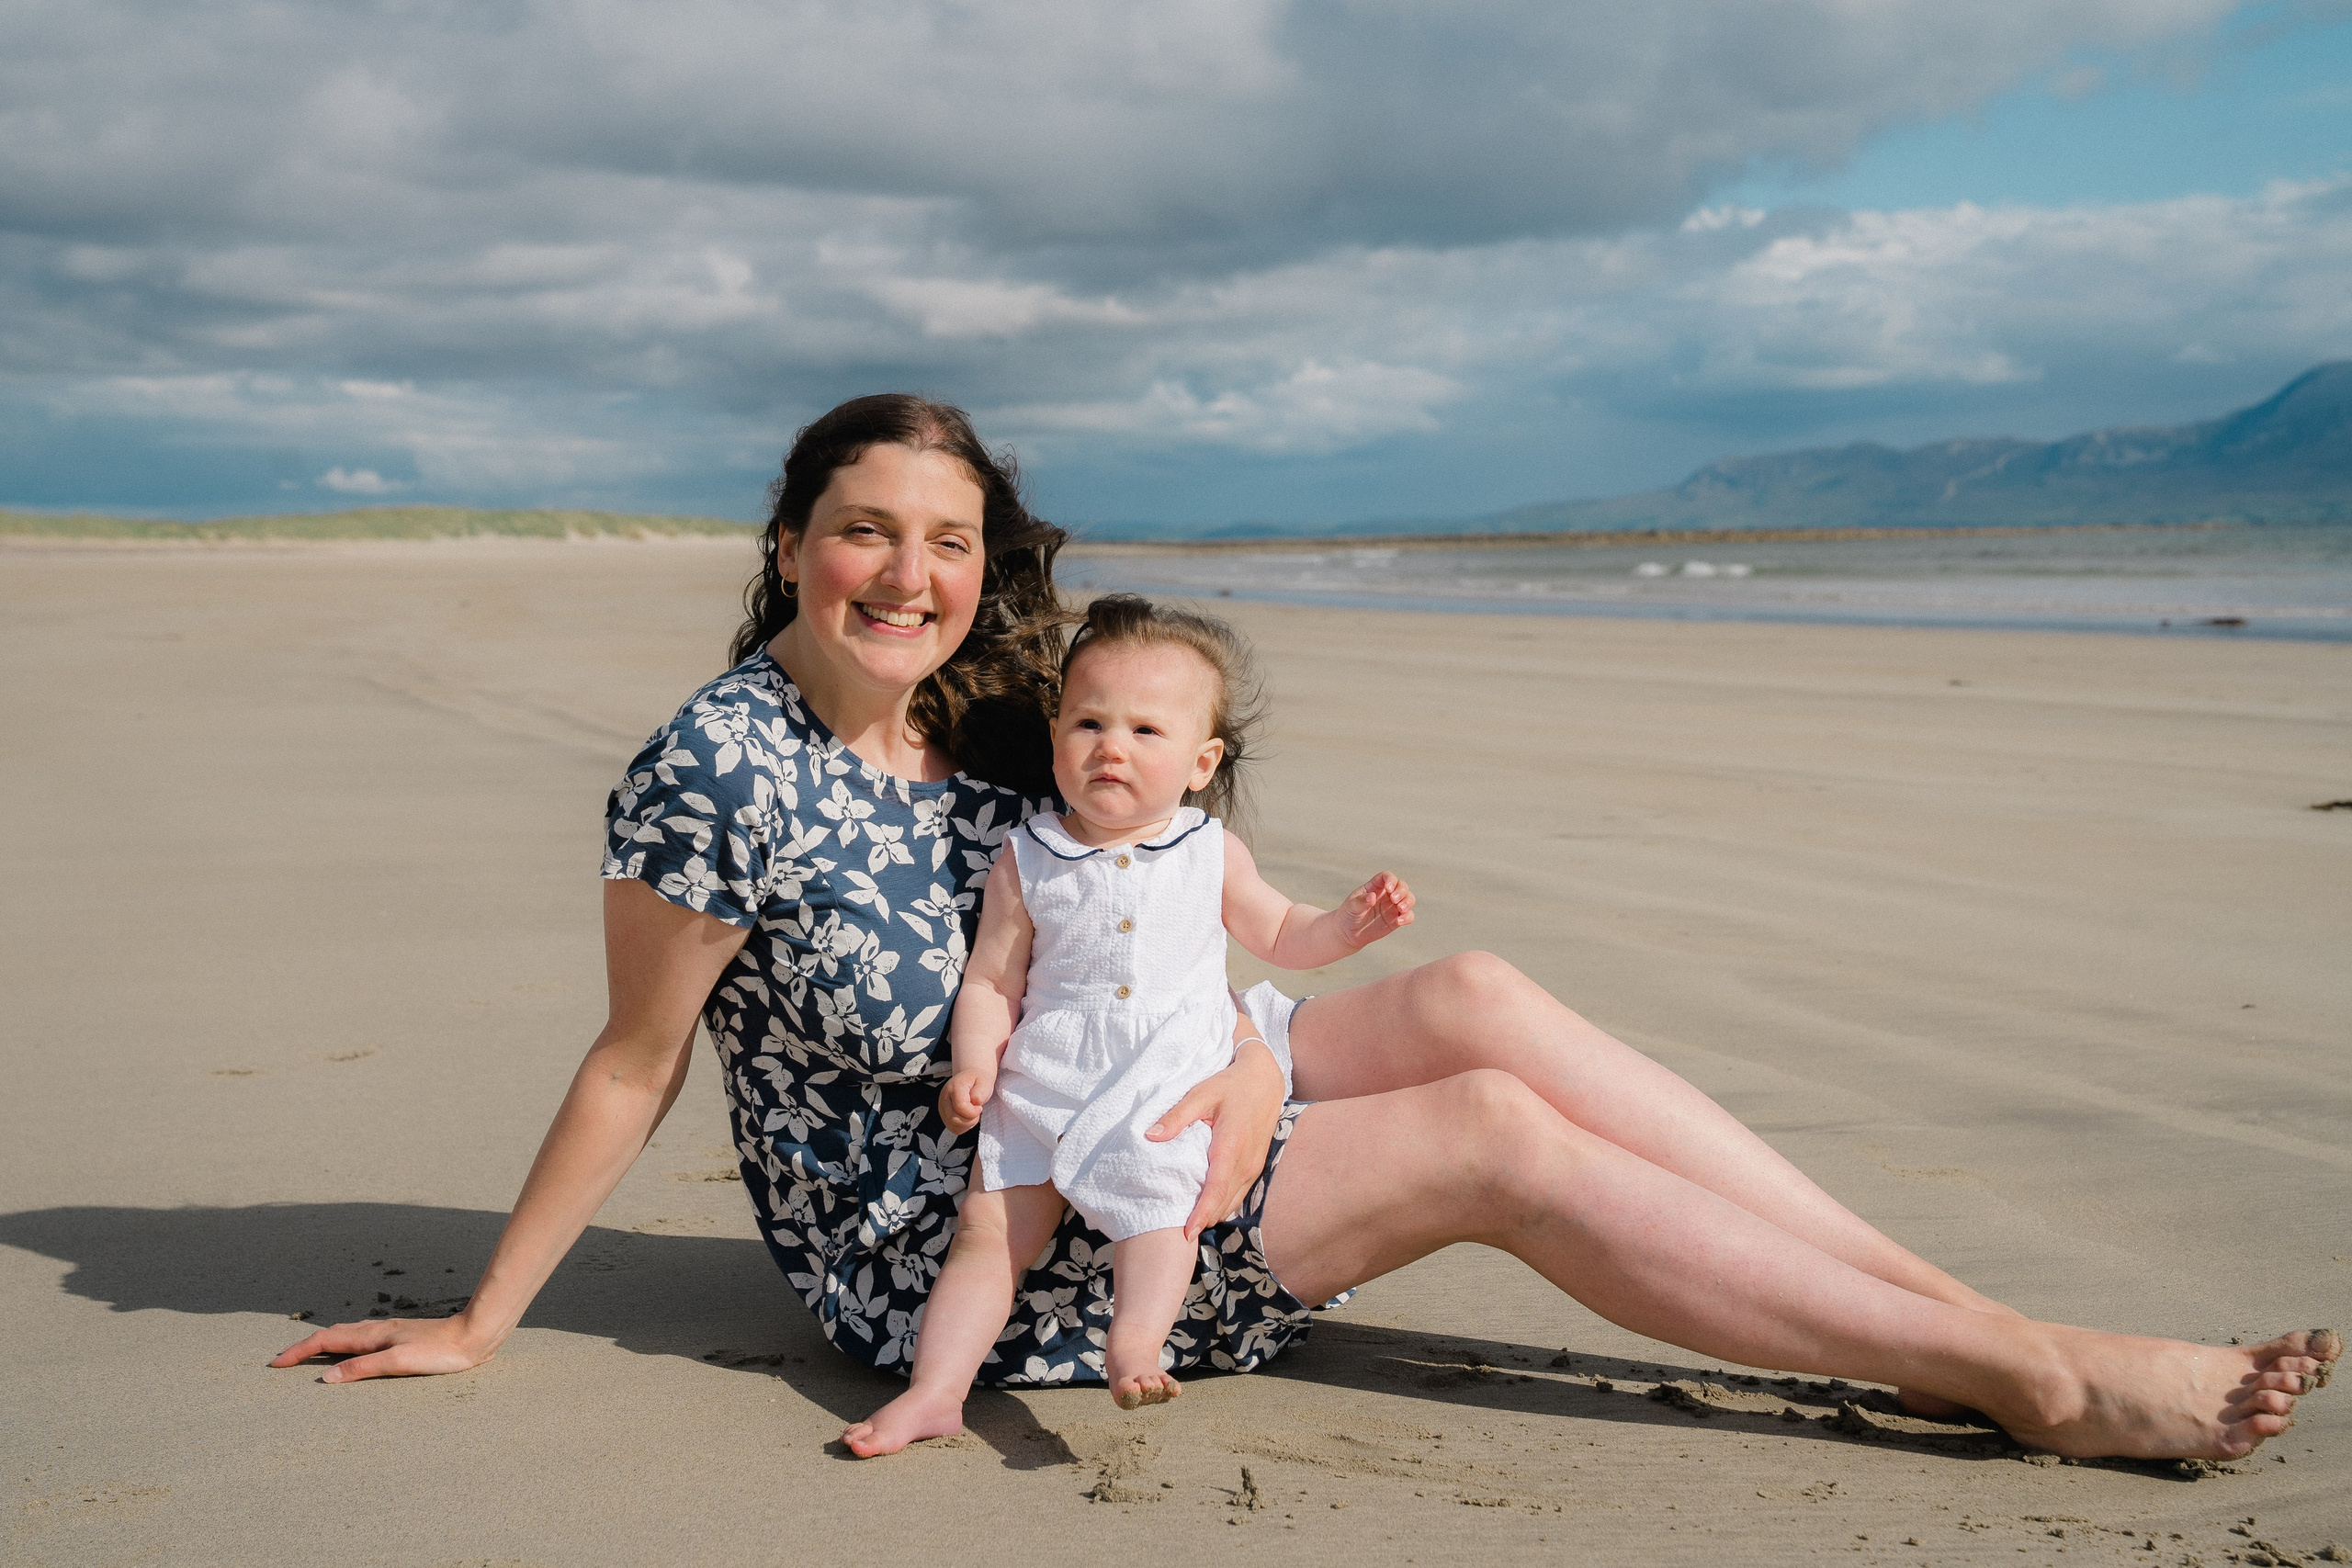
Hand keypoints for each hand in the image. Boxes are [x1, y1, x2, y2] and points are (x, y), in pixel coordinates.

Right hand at [268, 1312, 496, 1382]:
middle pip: (332, 1335)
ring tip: (307, 1355)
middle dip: (304, 1347)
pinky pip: (361, 1340)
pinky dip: (344, 1345)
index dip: (299, 1351)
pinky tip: (352, 1352)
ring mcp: (389, 1333)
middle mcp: (377, 1331)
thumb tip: (325, 1377)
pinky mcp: (401, 1338)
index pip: (325, 1341)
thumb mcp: (398, 1362)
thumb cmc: (440, 1352)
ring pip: (347, 1335)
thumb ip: (362, 1368)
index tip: (275, 1364)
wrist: (474, 1336)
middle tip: (282, 1361)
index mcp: (372, 1336)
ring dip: (323, 1344)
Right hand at [940, 1066, 993, 1133]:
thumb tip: (974, 1103)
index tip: (979, 1107)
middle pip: (954, 1119)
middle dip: (970, 1120)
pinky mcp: (944, 1116)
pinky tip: (968, 1117)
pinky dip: (964, 1127)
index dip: (973, 1111)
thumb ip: (980, 1092)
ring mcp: (943, 1108)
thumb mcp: (985, 1081)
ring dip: (968, 1124)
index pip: (960, 1107)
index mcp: (954, 1087)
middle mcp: (945, 1097)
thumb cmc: (978, 1080)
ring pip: (954, 1126)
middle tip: (977, 1111)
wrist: (971, 1077)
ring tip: (973, 1113)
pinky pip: (954, 1129)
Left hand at [1146, 1040, 1284, 1240]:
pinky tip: (1207, 1208)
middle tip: (1179, 1234)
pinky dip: (1223, 1204)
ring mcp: (1254, 1166)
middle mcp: (1246, 1162)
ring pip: (1233, 1202)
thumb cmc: (1231, 1085)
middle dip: (1204, 1221)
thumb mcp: (1201, 1094)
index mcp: (1231, 1145)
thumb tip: (1150, 1136)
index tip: (1187, 1232)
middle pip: (1224, 1203)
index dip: (1202, 1213)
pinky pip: (1239, 1194)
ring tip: (1190, 1225)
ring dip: (1213, 1215)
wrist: (1266, 1080)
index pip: (1216, 1188)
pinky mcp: (1256, 1166)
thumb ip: (1176, 1117)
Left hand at [1337, 871, 1414, 948]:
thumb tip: (1372, 897)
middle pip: (1401, 885)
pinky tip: (1399, 921)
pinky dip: (1407, 917)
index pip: (1387, 877)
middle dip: (1401, 891)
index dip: (1391, 879)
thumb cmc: (1349, 915)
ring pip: (1409, 899)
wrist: (1349, 933)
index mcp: (1375, 887)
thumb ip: (1361, 901)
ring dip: (1408, 902)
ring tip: (1400, 909)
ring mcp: (1392, 907)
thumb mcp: (1351, 906)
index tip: (1388, 888)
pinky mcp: (1396, 920)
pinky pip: (1408, 916)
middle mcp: (1386, 895)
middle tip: (1394, 899)